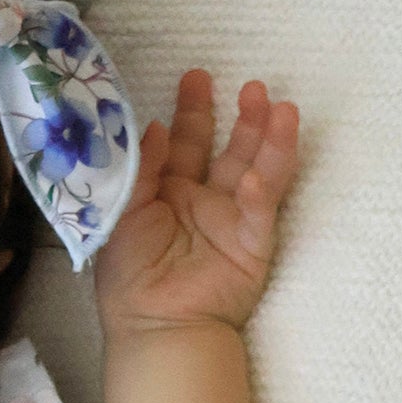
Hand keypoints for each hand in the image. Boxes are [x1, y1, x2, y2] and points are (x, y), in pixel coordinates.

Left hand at [91, 69, 299, 335]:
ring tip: (279, 107)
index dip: (193, 111)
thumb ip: (140, 170)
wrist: (152, 325)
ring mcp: (233, 222)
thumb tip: (155, 128)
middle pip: (233, 150)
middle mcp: (206, 202)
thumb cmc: (128, 276)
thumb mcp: (122, 213)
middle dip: (244, 117)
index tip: (197, 76)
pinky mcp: (253, 247)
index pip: (188, 143)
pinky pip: (260, 215)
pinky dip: (260, 196)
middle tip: (252, 85)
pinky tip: (255, 179)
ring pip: (260, 171)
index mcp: (171, 193)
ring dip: (270, 141)